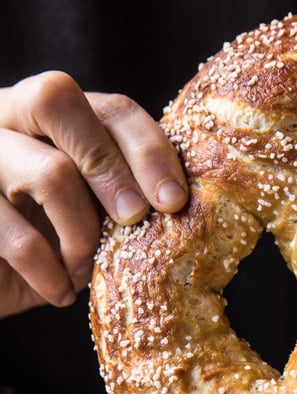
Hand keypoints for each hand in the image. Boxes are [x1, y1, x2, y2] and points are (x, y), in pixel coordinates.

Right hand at [0, 72, 188, 316]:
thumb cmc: (47, 244)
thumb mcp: (90, 216)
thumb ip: (122, 198)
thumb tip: (183, 210)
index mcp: (51, 114)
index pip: (110, 107)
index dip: (148, 149)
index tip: (174, 201)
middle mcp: (6, 115)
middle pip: (58, 100)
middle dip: (111, 165)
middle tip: (134, 219)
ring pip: (47, 171)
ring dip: (82, 233)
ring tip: (86, 267)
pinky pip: (13, 234)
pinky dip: (48, 271)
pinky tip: (60, 293)